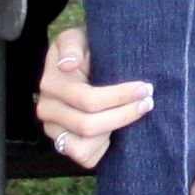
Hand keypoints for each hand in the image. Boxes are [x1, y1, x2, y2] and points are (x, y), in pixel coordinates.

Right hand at [35, 22, 151, 167]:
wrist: (83, 64)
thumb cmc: (85, 50)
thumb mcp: (77, 37)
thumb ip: (71, 44)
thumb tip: (68, 64)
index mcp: (51, 83)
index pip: (87, 99)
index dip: (120, 96)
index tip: (145, 87)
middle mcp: (47, 109)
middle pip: (88, 125)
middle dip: (124, 115)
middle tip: (148, 102)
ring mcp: (53, 130)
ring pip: (83, 147)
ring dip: (114, 131)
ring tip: (134, 114)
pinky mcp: (63, 145)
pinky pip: (84, 157)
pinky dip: (103, 147)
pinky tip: (116, 130)